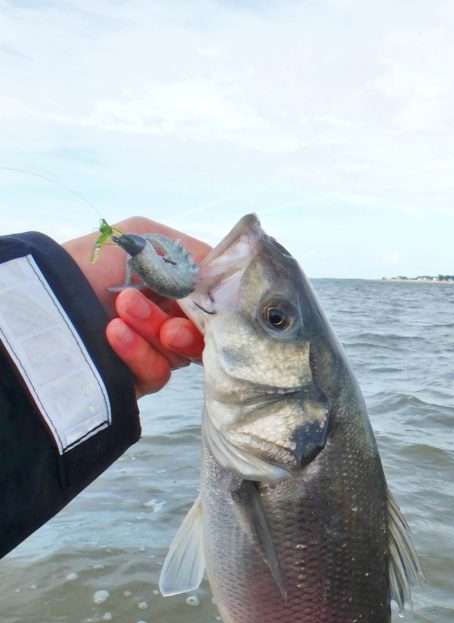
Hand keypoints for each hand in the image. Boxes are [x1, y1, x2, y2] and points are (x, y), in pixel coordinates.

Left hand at [63, 216, 209, 396]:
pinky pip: (157, 372)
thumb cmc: (93, 261)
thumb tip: (231, 280)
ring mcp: (152, 349)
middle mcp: (166, 317)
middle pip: (204, 332)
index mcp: (171, 286)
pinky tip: (114, 334)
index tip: (217, 303)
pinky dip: (138, 352)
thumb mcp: (146, 239)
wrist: (48, 301)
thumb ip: (195, 255)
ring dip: (153, 331)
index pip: (214, 302)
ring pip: (181, 354)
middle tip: (168, 324)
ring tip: (122, 311)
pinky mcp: (136, 378)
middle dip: (185, 325)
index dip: (219, 305)